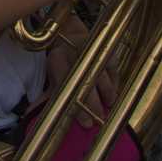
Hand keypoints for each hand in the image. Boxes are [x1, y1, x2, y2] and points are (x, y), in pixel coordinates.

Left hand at [47, 14, 118, 128]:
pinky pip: (112, 70)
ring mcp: (91, 48)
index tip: (86, 124)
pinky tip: (113, 97)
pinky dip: (114, 85)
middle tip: (98, 120)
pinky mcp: (105, 48)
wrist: (72, 36)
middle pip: (85, 82)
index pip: (67, 86)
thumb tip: (47, 116)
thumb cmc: (62, 62)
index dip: (77, 107)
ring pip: (101, 76)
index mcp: (57, 59)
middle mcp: (73, 52)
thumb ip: (54, 94)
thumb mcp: (54, 74)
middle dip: (93, 105)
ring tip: (107, 110)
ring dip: (106, 96)